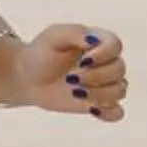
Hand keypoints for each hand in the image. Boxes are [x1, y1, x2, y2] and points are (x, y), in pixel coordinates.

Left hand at [2, 24, 127, 122]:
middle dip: (96, 76)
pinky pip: (117, 112)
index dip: (105, 54)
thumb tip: (95, 41)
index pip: (116, 45)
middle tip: (70, 79)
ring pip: (120, 91)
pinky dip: (109, 113)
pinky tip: (91, 109)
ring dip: (99, 94)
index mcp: (98, 42)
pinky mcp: (99, 103)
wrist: (27, 77)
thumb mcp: (54, 36)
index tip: (84, 60)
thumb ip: (75, 32)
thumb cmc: (41, 53)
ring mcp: (104, 84)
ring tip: (74, 92)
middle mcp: (105, 63)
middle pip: (119, 69)